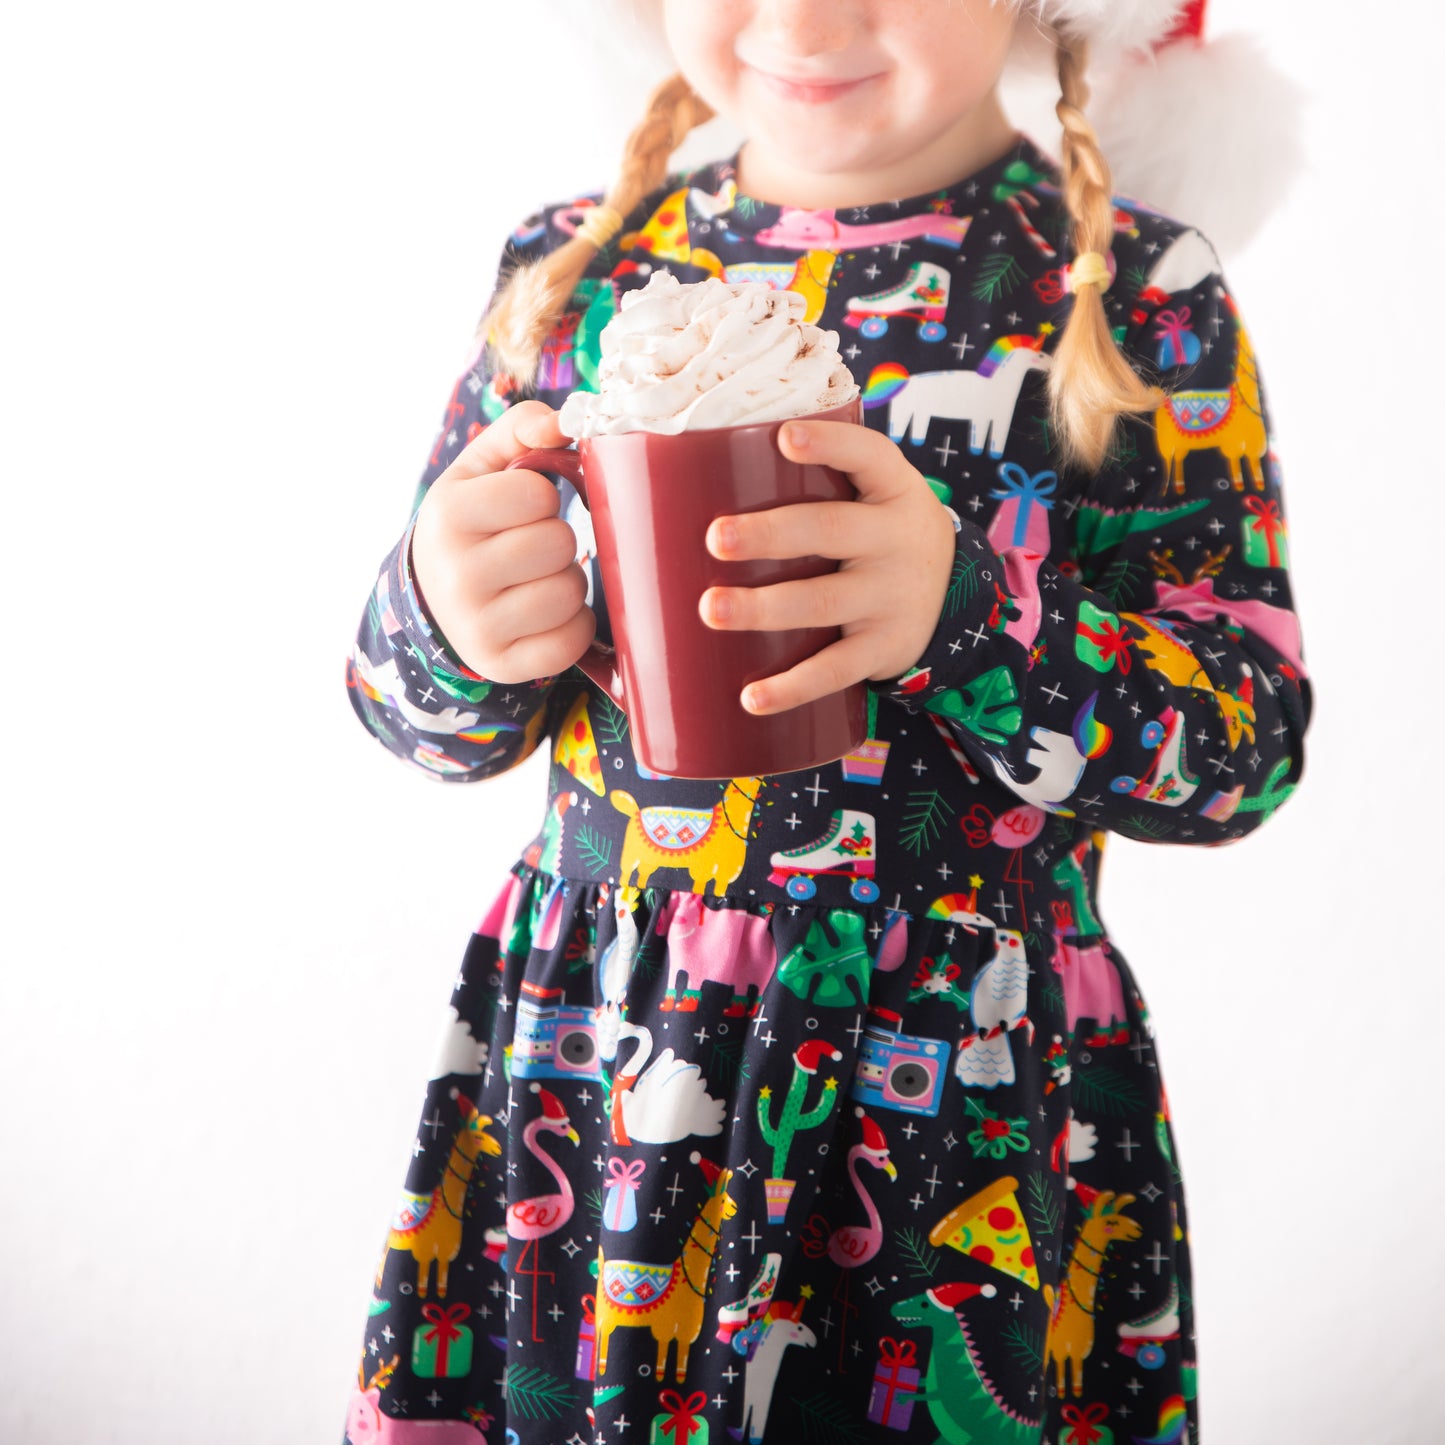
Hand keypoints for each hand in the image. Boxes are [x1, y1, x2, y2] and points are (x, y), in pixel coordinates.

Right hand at [410, 401, 593, 683]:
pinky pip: (572, 639)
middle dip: (555, 541)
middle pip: (559, 544)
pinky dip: (571, 625)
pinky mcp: (502, 665)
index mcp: (447, 515)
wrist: (432, 599)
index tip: (518, 509)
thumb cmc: (472, 524)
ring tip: (534, 580)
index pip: (537, 494)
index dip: (540, 498)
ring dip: (566, 582)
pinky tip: (543, 615)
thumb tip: (563, 421)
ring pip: (570, 592)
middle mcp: (455, 574)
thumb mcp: (480, 470)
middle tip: (529, 548)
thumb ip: (521, 428)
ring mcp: (476, 627)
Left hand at [698, 418, 955, 714]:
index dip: (830, 444)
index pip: (868, 455)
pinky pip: (835, 670)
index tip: (785, 437)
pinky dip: (793, 687)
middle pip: (831, 530)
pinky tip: (753, 698)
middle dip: (770, 534)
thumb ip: (817, 483)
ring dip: (764, 608)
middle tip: (715, 538)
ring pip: (823, 602)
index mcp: (891, 490)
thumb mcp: (873, 497)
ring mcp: (891, 597)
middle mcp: (895, 540)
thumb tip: (694, 473)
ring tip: (710, 610)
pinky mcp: (882, 649)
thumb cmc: (878, 535)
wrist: (954, 599)